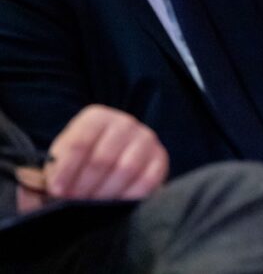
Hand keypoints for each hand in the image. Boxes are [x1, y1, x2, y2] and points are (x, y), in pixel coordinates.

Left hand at [44, 104, 167, 200]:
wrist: (114, 164)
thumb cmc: (83, 165)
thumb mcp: (64, 161)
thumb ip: (50, 172)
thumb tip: (39, 187)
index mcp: (96, 118)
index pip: (79, 142)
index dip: (65, 170)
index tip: (57, 191)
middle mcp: (125, 123)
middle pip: (102, 157)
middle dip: (85, 186)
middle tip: (75, 204)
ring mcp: (146, 139)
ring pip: (126, 168)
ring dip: (106, 193)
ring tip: (93, 208)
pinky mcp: (161, 159)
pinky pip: (147, 180)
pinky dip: (129, 196)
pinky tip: (116, 205)